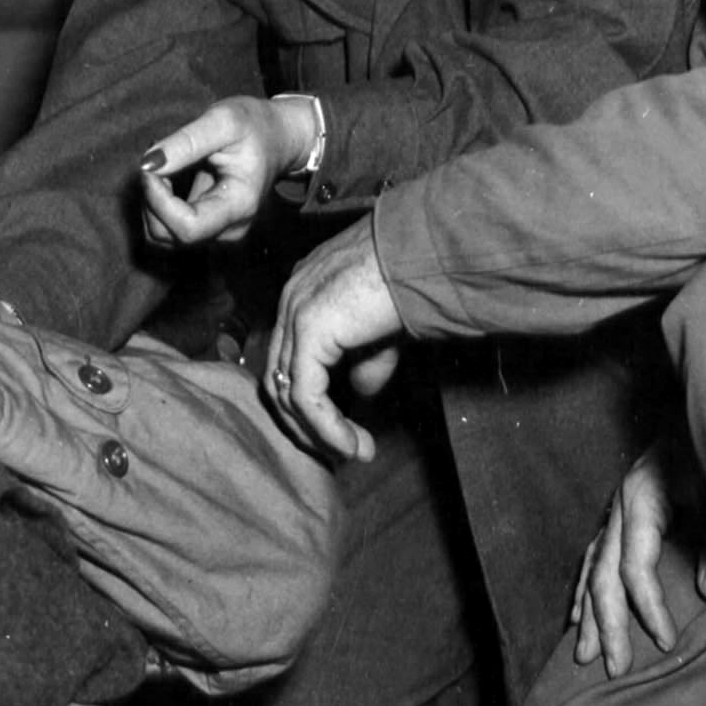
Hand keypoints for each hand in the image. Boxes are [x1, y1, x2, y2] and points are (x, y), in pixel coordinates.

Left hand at [139, 96, 317, 246]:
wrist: (278, 138)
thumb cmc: (255, 126)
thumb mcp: (224, 120)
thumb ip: (187, 141)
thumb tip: (147, 163)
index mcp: (240, 206)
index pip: (187, 227)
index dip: (158, 200)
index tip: (151, 164)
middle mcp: (229, 230)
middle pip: (169, 235)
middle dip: (151, 198)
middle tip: (157, 157)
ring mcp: (218, 233)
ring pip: (162, 235)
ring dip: (151, 202)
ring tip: (164, 164)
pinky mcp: (207, 230)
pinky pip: (167, 227)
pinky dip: (158, 204)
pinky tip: (168, 176)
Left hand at [264, 217, 403, 462]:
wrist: (427, 252)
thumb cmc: (415, 276)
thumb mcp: (386, 326)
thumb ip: (366, 357)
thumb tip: (361, 393)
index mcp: (305, 289)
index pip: (288, 356)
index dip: (308, 401)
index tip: (339, 430)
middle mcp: (292, 297)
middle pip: (279, 377)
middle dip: (305, 424)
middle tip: (339, 452)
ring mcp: (296, 312)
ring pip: (288, 392)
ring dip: (319, 433)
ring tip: (353, 453)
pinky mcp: (310, 330)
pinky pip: (307, 395)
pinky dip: (327, 428)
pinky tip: (352, 445)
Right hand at [571, 438, 705, 676]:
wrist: (700, 411)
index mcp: (641, 501)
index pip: (635, 567)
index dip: (649, 607)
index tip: (666, 641)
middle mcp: (619, 508)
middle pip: (603, 574)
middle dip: (607, 624)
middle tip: (615, 668)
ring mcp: (614, 511)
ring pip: (592, 569)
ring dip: (588, 614)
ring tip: (583, 655)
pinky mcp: (618, 515)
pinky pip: (593, 558)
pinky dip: (585, 591)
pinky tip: (577, 616)